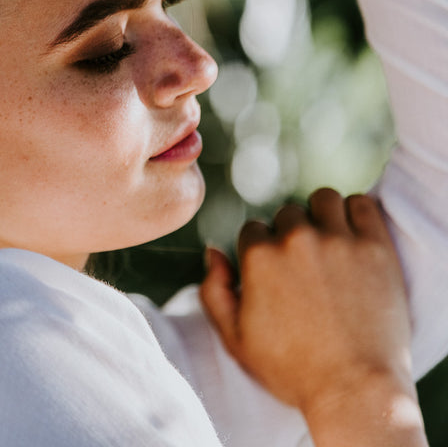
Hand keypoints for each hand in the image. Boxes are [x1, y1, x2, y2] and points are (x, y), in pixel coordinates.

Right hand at [200, 189, 426, 445]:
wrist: (354, 389)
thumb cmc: (293, 369)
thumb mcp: (234, 338)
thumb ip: (213, 290)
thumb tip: (213, 253)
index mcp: (259, 257)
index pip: (252, 228)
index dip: (260, 248)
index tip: (273, 267)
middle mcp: (297, 239)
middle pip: (288, 212)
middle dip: (290, 232)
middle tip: (302, 260)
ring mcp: (339, 240)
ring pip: (324, 199)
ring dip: (322, 215)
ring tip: (327, 240)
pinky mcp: (376, 248)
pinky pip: (363, 205)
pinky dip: (356, 212)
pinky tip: (353, 232)